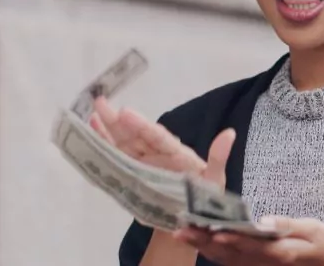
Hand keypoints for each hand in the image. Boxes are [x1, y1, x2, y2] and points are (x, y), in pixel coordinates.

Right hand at [90, 96, 235, 187]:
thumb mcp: (215, 181)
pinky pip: (116, 159)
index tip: (126, 112)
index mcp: (177, 153)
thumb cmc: (206, 198)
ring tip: (93, 113)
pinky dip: (104, 147)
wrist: (189, 221)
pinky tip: (93, 134)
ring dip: (107, 129)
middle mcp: (158, 154)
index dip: (141, 126)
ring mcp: (143, 163)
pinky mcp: (132, 174)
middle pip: (136, 135)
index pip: (157, 137)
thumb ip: (218, 159)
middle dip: (117, 120)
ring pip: (123, 143)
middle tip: (100, 102)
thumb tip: (230, 133)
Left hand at [173, 216, 323, 265]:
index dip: (232, 240)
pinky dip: (212, 252)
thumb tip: (265, 221)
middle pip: (230, 254)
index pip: (252, 246)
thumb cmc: (322, 246)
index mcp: (280, 252)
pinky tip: (198, 241)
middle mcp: (263, 263)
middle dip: (205, 241)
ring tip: (183, 232)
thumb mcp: (316, 231)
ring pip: (225, 259)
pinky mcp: (254, 265)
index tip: (215, 232)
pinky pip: (228, 261)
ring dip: (203, 246)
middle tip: (183, 229)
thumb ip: (290, 226)